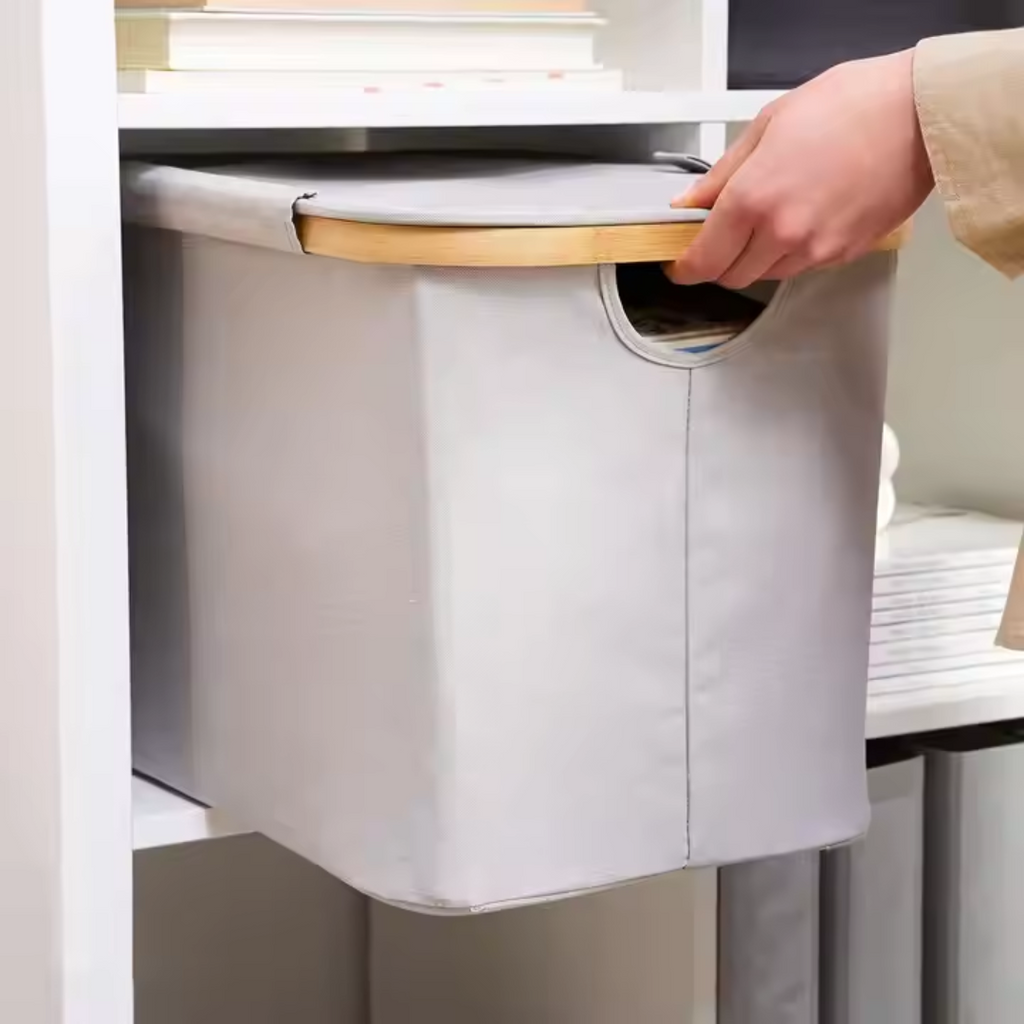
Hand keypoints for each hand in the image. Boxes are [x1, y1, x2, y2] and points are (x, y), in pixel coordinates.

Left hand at [667, 50, 934, 287]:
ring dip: (757, 257)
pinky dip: (793, 251)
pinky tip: (805, 215)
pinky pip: (803, 266)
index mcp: (753, 199)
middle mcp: (782, 233)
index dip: (684, 268)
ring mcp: (816, 249)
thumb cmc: (853, 105)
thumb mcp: (769, 124)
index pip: (702, 260)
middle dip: (719, 261)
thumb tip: (692, 201)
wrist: (921, 114)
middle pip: (731, 276)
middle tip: (721, 235)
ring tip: (773, 214)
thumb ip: (722, 173)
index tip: (678, 264)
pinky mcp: (844, 254)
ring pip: (767, 274)